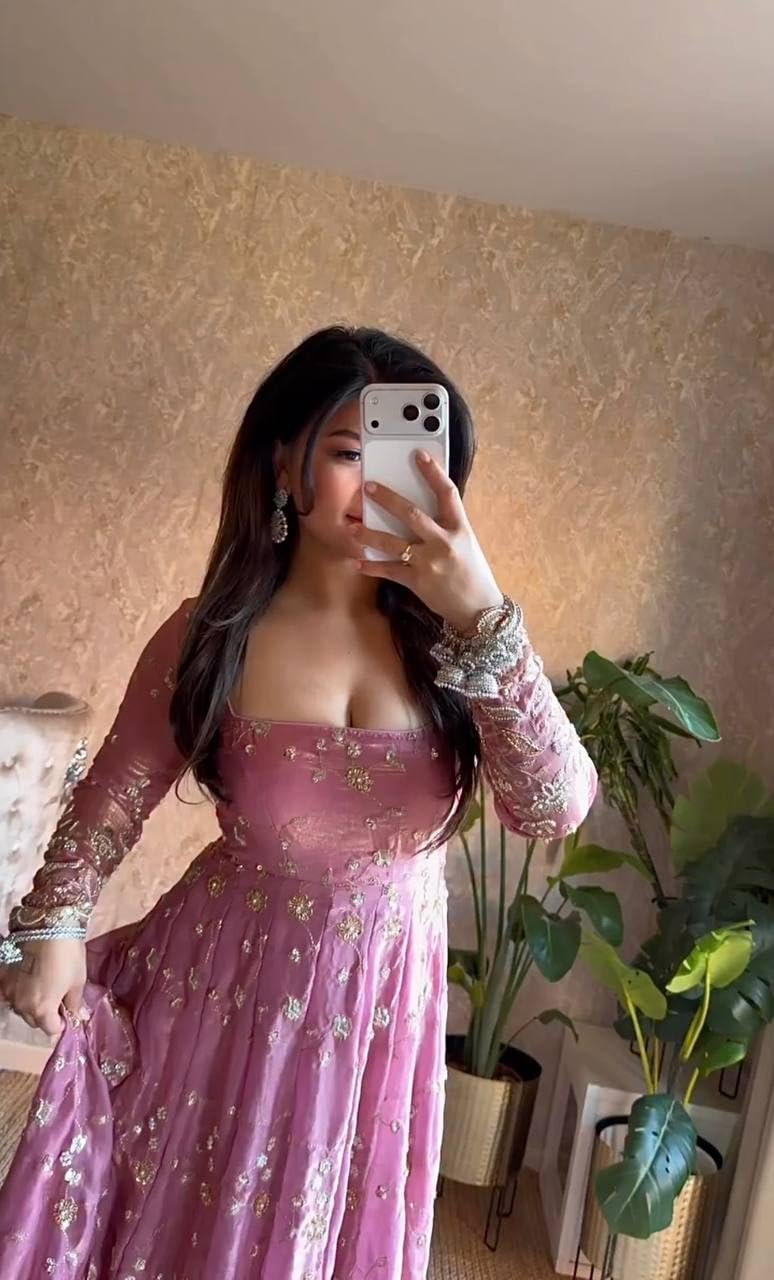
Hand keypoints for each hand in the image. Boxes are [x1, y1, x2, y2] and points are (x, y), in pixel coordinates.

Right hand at [0, 938, 87, 1036]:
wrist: (47, 925)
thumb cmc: (68, 955)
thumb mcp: (78, 981)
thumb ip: (74, 1004)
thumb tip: (77, 1018)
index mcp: (42, 1010)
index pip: (51, 1030)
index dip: (61, 1023)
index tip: (67, 1012)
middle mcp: (21, 1006)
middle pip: (34, 1021)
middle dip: (46, 1015)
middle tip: (57, 998)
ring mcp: (8, 992)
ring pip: (21, 1008)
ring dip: (32, 1004)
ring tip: (43, 986)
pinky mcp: (2, 977)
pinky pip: (11, 993)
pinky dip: (20, 991)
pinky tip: (30, 979)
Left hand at [357, 450, 503, 631]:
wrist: (479, 609)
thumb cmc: (473, 574)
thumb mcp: (466, 544)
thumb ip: (447, 527)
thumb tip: (420, 509)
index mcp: (460, 529)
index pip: (447, 493)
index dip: (433, 472)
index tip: (419, 455)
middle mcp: (445, 542)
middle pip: (412, 514)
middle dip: (387, 499)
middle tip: (368, 487)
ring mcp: (430, 562)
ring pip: (393, 543)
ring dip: (369, 535)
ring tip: (353, 528)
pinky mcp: (418, 582)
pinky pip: (390, 570)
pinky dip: (372, 567)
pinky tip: (359, 563)